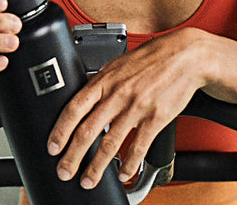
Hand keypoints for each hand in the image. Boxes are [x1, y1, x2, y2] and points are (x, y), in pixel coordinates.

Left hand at [47, 27, 203, 188]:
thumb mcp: (119, 63)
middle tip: (64, 171)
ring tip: (88, 180)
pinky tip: (123, 173)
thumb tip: (85, 97)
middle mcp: (118, 94)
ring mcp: (136, 108)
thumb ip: (102, 82)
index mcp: (105, 80)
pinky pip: (138, 148)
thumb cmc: (152, 58)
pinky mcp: (155, 119)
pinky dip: (129, 165)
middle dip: (72, 156)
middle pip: (88, 131)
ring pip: (110, 144)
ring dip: (96, 167)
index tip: (52, 146)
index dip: (61, 129)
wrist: (184, 56)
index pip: (75, 107)